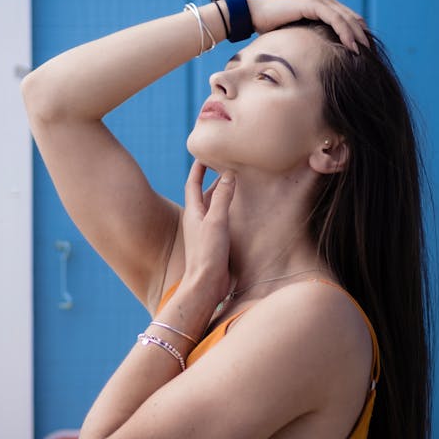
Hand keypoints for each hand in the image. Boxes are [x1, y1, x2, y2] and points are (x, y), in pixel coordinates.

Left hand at [181, 160, 235, 307]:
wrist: (206, 285)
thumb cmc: (207, 254)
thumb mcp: (216, 221)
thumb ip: (222, 198)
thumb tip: (228, 174)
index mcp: (194, 212)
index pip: (193, 184)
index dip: (198, 168)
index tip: (204, 153)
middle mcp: (199, 220)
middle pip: (207, 194)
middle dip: (216, 179)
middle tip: (230, 165)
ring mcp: (208, 232)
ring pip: (217, 207)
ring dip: (226, 195)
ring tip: (240, 183)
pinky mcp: (218, 243)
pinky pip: (225, 221)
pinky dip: (233, 211)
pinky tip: (244, 211)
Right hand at [247, 0, 368, 52]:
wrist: (251, 14)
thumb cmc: (268, 28)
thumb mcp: (296, 35)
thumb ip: (309, 40)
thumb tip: (316, 59)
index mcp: (321, 5)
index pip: (348, 20)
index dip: (359, 35)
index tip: (366, 54)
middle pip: (353, 18)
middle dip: (364, 37)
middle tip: (373, 56)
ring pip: (347, 19)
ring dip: (358, 36)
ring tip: (366, 54)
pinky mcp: (312, 3)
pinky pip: (336, 19)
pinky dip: (346, 33)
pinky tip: (352, 47)